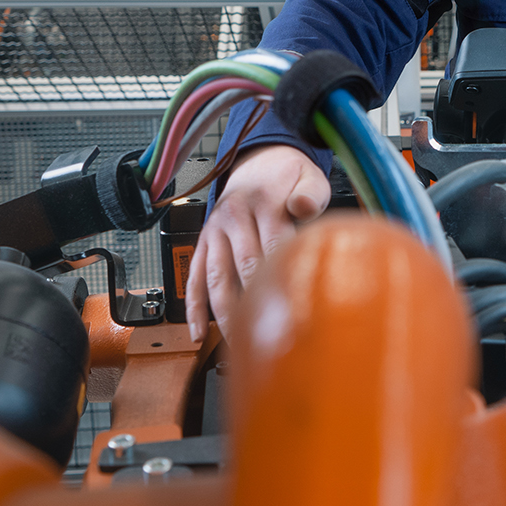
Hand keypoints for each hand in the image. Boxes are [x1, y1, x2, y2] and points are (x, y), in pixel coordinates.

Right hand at [186, 143, 329, 343]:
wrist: (259, 163)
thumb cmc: (288, 179)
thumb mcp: (309, 177)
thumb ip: (311, 193)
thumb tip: (303, 207)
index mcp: (263, 203)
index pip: (275, 244)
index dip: (284, 273)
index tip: (294, 305)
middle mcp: (233, 218)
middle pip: (245, 265)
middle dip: (256, 301)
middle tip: (269, 333)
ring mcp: (214, 233)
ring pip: (216, 278)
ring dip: (225, 313)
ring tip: (236, 343)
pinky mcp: (203, 244)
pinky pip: (193, 278)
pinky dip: (194, 308)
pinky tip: (200, 335)